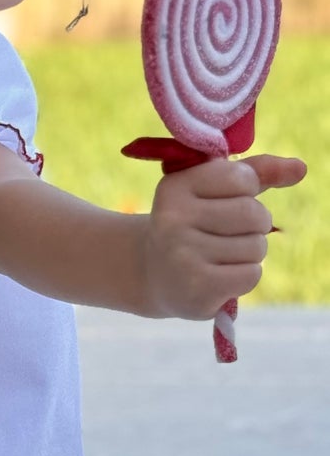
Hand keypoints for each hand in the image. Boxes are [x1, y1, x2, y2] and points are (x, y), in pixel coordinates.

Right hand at [143, 153, 306, 318]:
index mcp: (176, 186)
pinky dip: (244, 278)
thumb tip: (300, 168)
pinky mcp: (196, 287)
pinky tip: (220, 278)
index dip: (246, 193)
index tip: (221, 204)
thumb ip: (257, 173)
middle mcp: (173, 218)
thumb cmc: (194, 225)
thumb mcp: (216, 191)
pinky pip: (251, 275)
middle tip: (227, 236)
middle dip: (255, 227)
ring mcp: (182, 254)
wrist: (155, 275)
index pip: (244, 179)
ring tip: (220, 258)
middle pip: (254, 214)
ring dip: (248, 255)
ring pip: (256, 246)